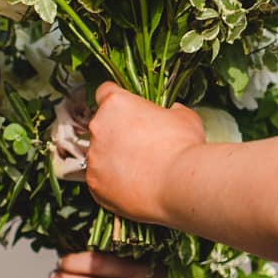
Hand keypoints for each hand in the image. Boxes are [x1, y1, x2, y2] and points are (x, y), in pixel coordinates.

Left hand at [84, 83, 207, 224]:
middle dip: (116, 134)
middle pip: (101, 126)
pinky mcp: (94, 183)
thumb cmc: (182, 148)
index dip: (117, 102)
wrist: (179, 184)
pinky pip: (100, 180)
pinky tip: (133, 185)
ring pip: (99, 155)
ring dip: (114, 159)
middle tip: (140, 145)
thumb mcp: (183, 116)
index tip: (124, 111)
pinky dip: (112, 183)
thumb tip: (172, 113)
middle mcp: (98, 127)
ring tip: (139, 169)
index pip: (104, 93)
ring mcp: (94, 157)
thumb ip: (170, 111)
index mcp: (115, 104)